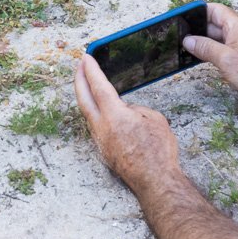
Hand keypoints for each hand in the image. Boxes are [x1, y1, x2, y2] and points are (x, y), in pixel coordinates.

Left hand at [73, 54, 178, 186]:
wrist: (155, 181)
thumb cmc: (159, 151)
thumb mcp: (154, 119)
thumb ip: (136, 109)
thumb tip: (125, 110)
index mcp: (114, 115)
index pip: (98, 86)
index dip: (91, 69)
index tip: (86, 57)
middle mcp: (101, 127)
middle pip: (83, 98)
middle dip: (79, 79)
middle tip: (79, 66)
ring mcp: (100, 140)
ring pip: (86, 112)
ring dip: (85, 95)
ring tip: (87, 84)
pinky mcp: (104, 150)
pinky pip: (94, 124)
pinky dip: (93, 111)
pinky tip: (99, 108)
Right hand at [183, 2, 237, 113]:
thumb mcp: (225, 59)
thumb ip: (205, 47)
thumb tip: (189, 40)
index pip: (215, 10)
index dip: (199, 11)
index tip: (184, 15)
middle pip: (215, 25)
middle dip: (198, 29)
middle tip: (180, 34)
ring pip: (218, 39)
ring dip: (204, 43)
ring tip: (186, 47)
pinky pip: (223, 50)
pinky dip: (211, 53)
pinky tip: (201, 58)